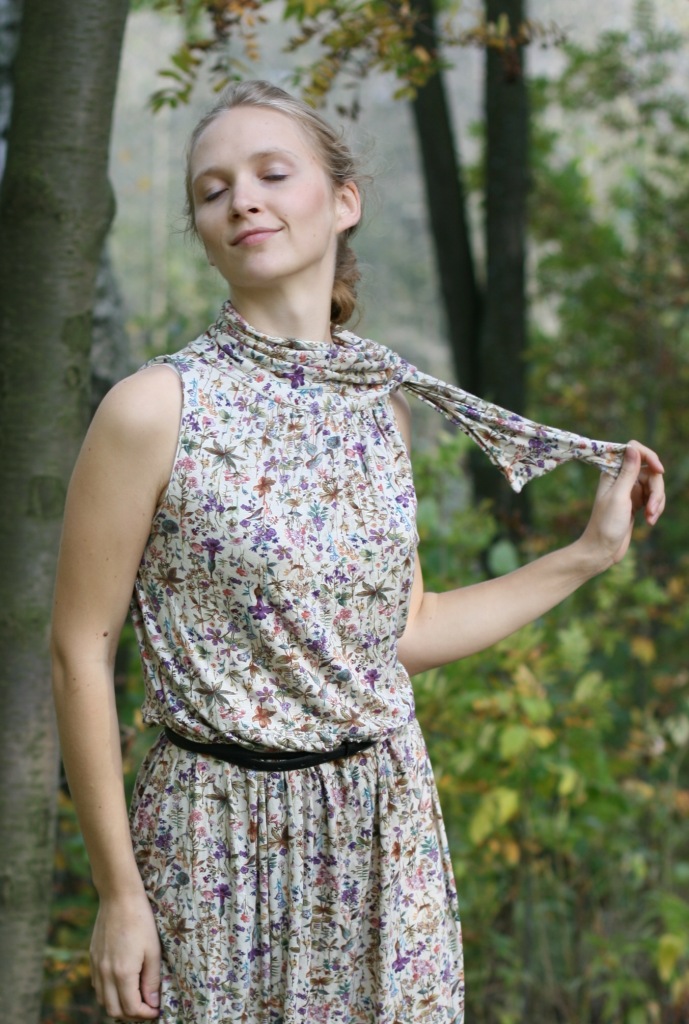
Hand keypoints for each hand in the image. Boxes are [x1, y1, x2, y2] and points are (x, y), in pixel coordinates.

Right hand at [90, 891, 160, 1020]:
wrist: (119, 897)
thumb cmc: (141, 921)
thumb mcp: (153, 950)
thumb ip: (151, 980)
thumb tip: (153, 1003)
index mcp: (122, 973)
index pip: (131, 1009)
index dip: (145, 1014)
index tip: (156, 1010)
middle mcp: (105, 974)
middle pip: (114, 1010)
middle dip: (131, 1015)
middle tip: (147, 1008)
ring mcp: (96, 966)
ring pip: (103, 1000)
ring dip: (118, 1005)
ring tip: (136, 997)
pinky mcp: (92, 958)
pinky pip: (97, 986)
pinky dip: (108, 993)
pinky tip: (122, 984)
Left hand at [579, 440, 665, 569]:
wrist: (602, 550)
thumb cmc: (606, 524)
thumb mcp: (619, 496)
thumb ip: (628, 472)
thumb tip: (633, 447)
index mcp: (612, 472)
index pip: (634, 450)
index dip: (649, 457)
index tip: (659, 471)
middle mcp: (621, 478)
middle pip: (650, 471)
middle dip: (656, 490)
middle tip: (651, 509)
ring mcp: (630, 490)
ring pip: (655, 486)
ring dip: (657, 502)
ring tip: (651, 518)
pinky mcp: (636, 503)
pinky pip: (653, 498)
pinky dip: (655, 508)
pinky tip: (650, 521)